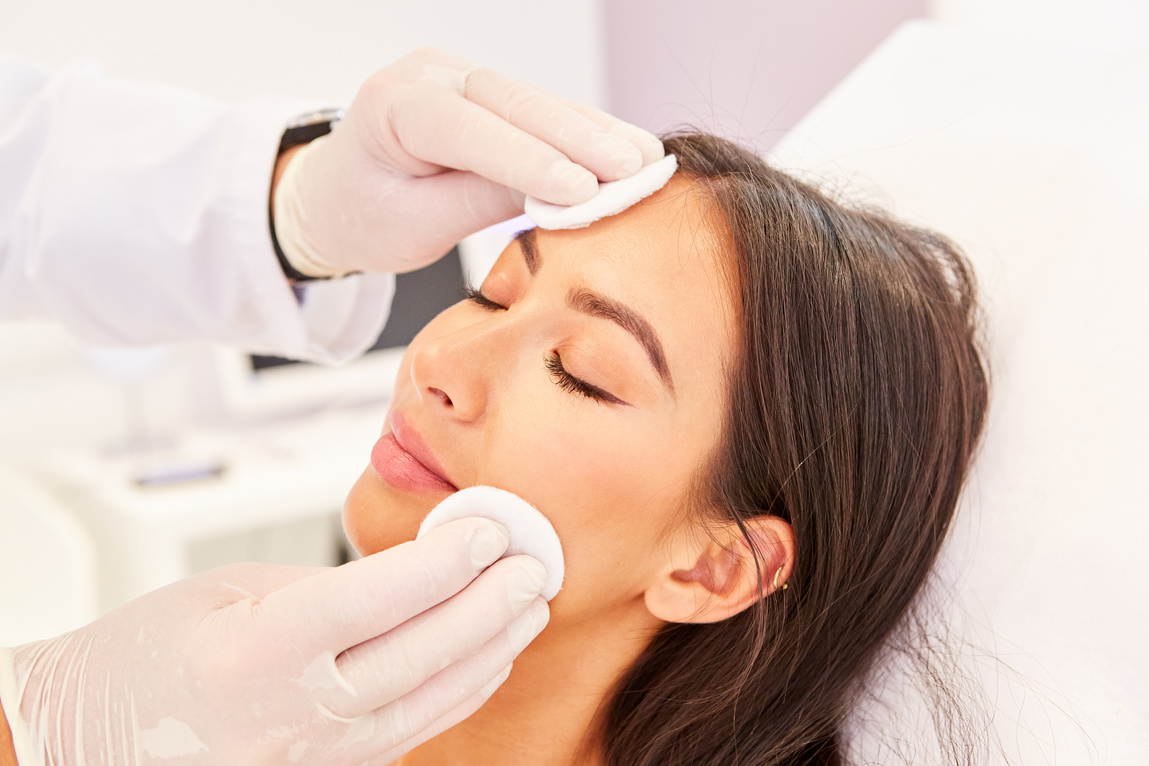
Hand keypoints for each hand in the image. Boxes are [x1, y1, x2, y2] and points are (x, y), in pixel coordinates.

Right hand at [1, 518, 548, 764]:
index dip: (442, 564)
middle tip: (534, 563)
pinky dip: (461, 690)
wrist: (90, 739)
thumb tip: (412, 575)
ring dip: (492, 648)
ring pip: (430, 701)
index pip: (373, 601)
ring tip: (530, 603)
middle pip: (418, 654)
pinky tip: (491, 656)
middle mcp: (289, 714)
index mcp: (252, 654)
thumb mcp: (224, 591)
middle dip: (489, 604)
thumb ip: (322, 587)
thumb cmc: (144, 656)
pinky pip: (412, 729)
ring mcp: (312, 754)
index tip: (488, 531)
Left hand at [272, 47, 662, 276]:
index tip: (583, 189)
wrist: (338, 197)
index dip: (530, 159)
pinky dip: (586, 133)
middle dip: (579, 139)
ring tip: (647, 162)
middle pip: (513, 104)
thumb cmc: (365, 215)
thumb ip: (480, 203)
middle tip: (634, 171)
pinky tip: (629, 149)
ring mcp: (462, 78)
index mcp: (392, 106)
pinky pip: (542, 113)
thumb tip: (560, 197)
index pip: (468, 129)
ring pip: (538, 103)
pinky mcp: (489, 96)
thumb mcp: (414, 225)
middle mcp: (430, 76)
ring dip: (596, 133)